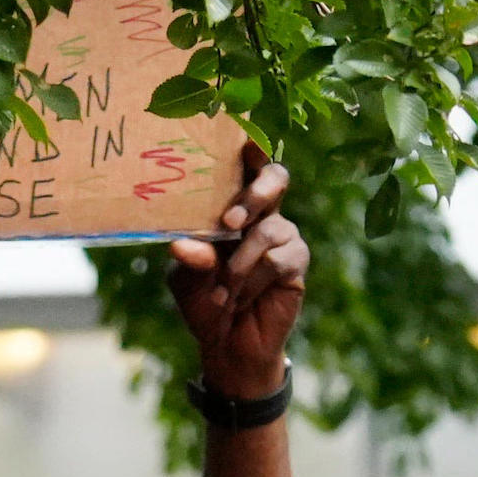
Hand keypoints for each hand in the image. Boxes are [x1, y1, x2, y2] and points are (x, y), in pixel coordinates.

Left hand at [163, 152, 305, 402]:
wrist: (226, 344)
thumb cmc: (203, 300)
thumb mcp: (186, 279)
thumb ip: (188, 258)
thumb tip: (180, 243)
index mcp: (235, 205)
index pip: (247, 166)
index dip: (252, 144)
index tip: (245, 132)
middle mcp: (264, 213)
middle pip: (275, 178)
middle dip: (255, 193)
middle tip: (229, 221)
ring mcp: (284, 235)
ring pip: (266, 232)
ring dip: (237, 266)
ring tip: (220, 294)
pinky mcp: (297, 262)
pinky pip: (276, 262)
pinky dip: (250, 283)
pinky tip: (237, 300)